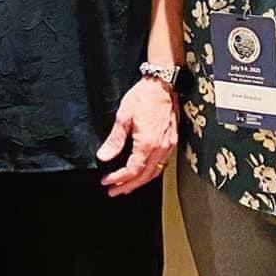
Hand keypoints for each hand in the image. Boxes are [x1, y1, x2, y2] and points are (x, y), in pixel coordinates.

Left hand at [97, 77, 177, 195]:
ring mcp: (168, 145)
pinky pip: (162, 163)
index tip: (107, 182)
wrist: (162, 84)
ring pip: (155, 172)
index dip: (119, 179)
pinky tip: (143, 172)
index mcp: (148, 143)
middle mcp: (161, 148)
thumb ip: (114, 140)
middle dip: (128, 186)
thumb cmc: (143, 96)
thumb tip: (104, 156)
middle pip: (145, 176)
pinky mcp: (172, 140)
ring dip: (140, 181)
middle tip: (114, 191)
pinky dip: (151, 171)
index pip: (133, 170)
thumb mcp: (123, 117)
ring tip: (126, 185)